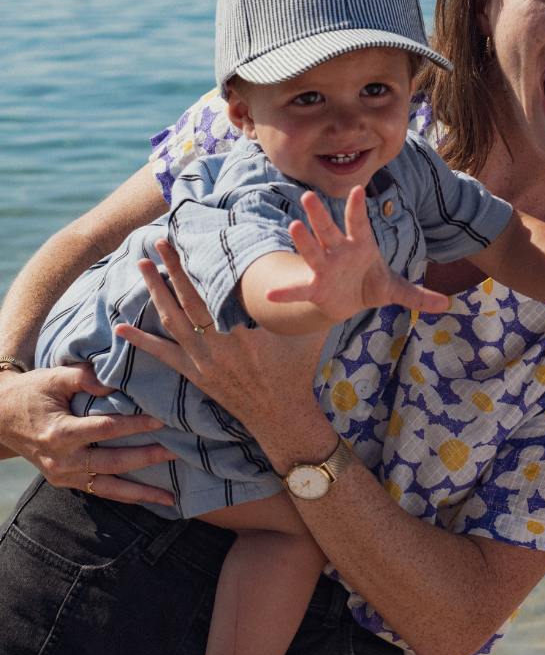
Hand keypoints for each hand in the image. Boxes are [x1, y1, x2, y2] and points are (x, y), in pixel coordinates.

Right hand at [0, 362, 175, 505]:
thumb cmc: (32, 393)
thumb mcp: (55, 377)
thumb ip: (87, 378)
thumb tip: (117, 382)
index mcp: (60, 433)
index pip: (105, 429)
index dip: (135, 426)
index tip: (163, 420)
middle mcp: (63, 460)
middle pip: (112, 462)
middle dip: (147, 459)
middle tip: (178, 452)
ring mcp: (63, 475)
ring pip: (108, 488)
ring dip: (140, 493)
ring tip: (170, 497)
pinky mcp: (66, 482)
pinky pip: (99, 490)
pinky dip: (124, 495)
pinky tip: (148, 498)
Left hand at [116, 240, 325, 436]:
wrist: (281, 413)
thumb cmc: (297, 368)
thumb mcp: (309, 330)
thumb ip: (305, 302)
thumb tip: (314, 269)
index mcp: (246, 327)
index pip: (218, 288)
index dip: (201, 264)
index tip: (190, 241)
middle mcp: (219, 341)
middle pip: (189, 297)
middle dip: (172, 268)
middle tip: (158, 243)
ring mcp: (203, 359)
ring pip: (172, 319)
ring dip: (155, 292)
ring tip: (141, 267)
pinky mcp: (195, 373)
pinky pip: (162, 354)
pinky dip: (141, 341)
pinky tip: (120, 329)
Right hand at [267, 189, 450, 321]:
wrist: (351, 301)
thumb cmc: (372, 283)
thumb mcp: (396, 290)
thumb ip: (417, 295)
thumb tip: (447, 304)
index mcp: (361, 245)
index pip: (359, 223)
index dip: (357, 208)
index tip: (357, 189)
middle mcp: (339, 251)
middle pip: (329, 230)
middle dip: (320, 215)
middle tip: (308, 196)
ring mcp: (325, 268)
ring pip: (313, 251)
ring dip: (303, 240)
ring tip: (293, 226)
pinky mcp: (315, 288)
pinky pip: (300, 290)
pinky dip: (287, 292)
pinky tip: (271, 293)